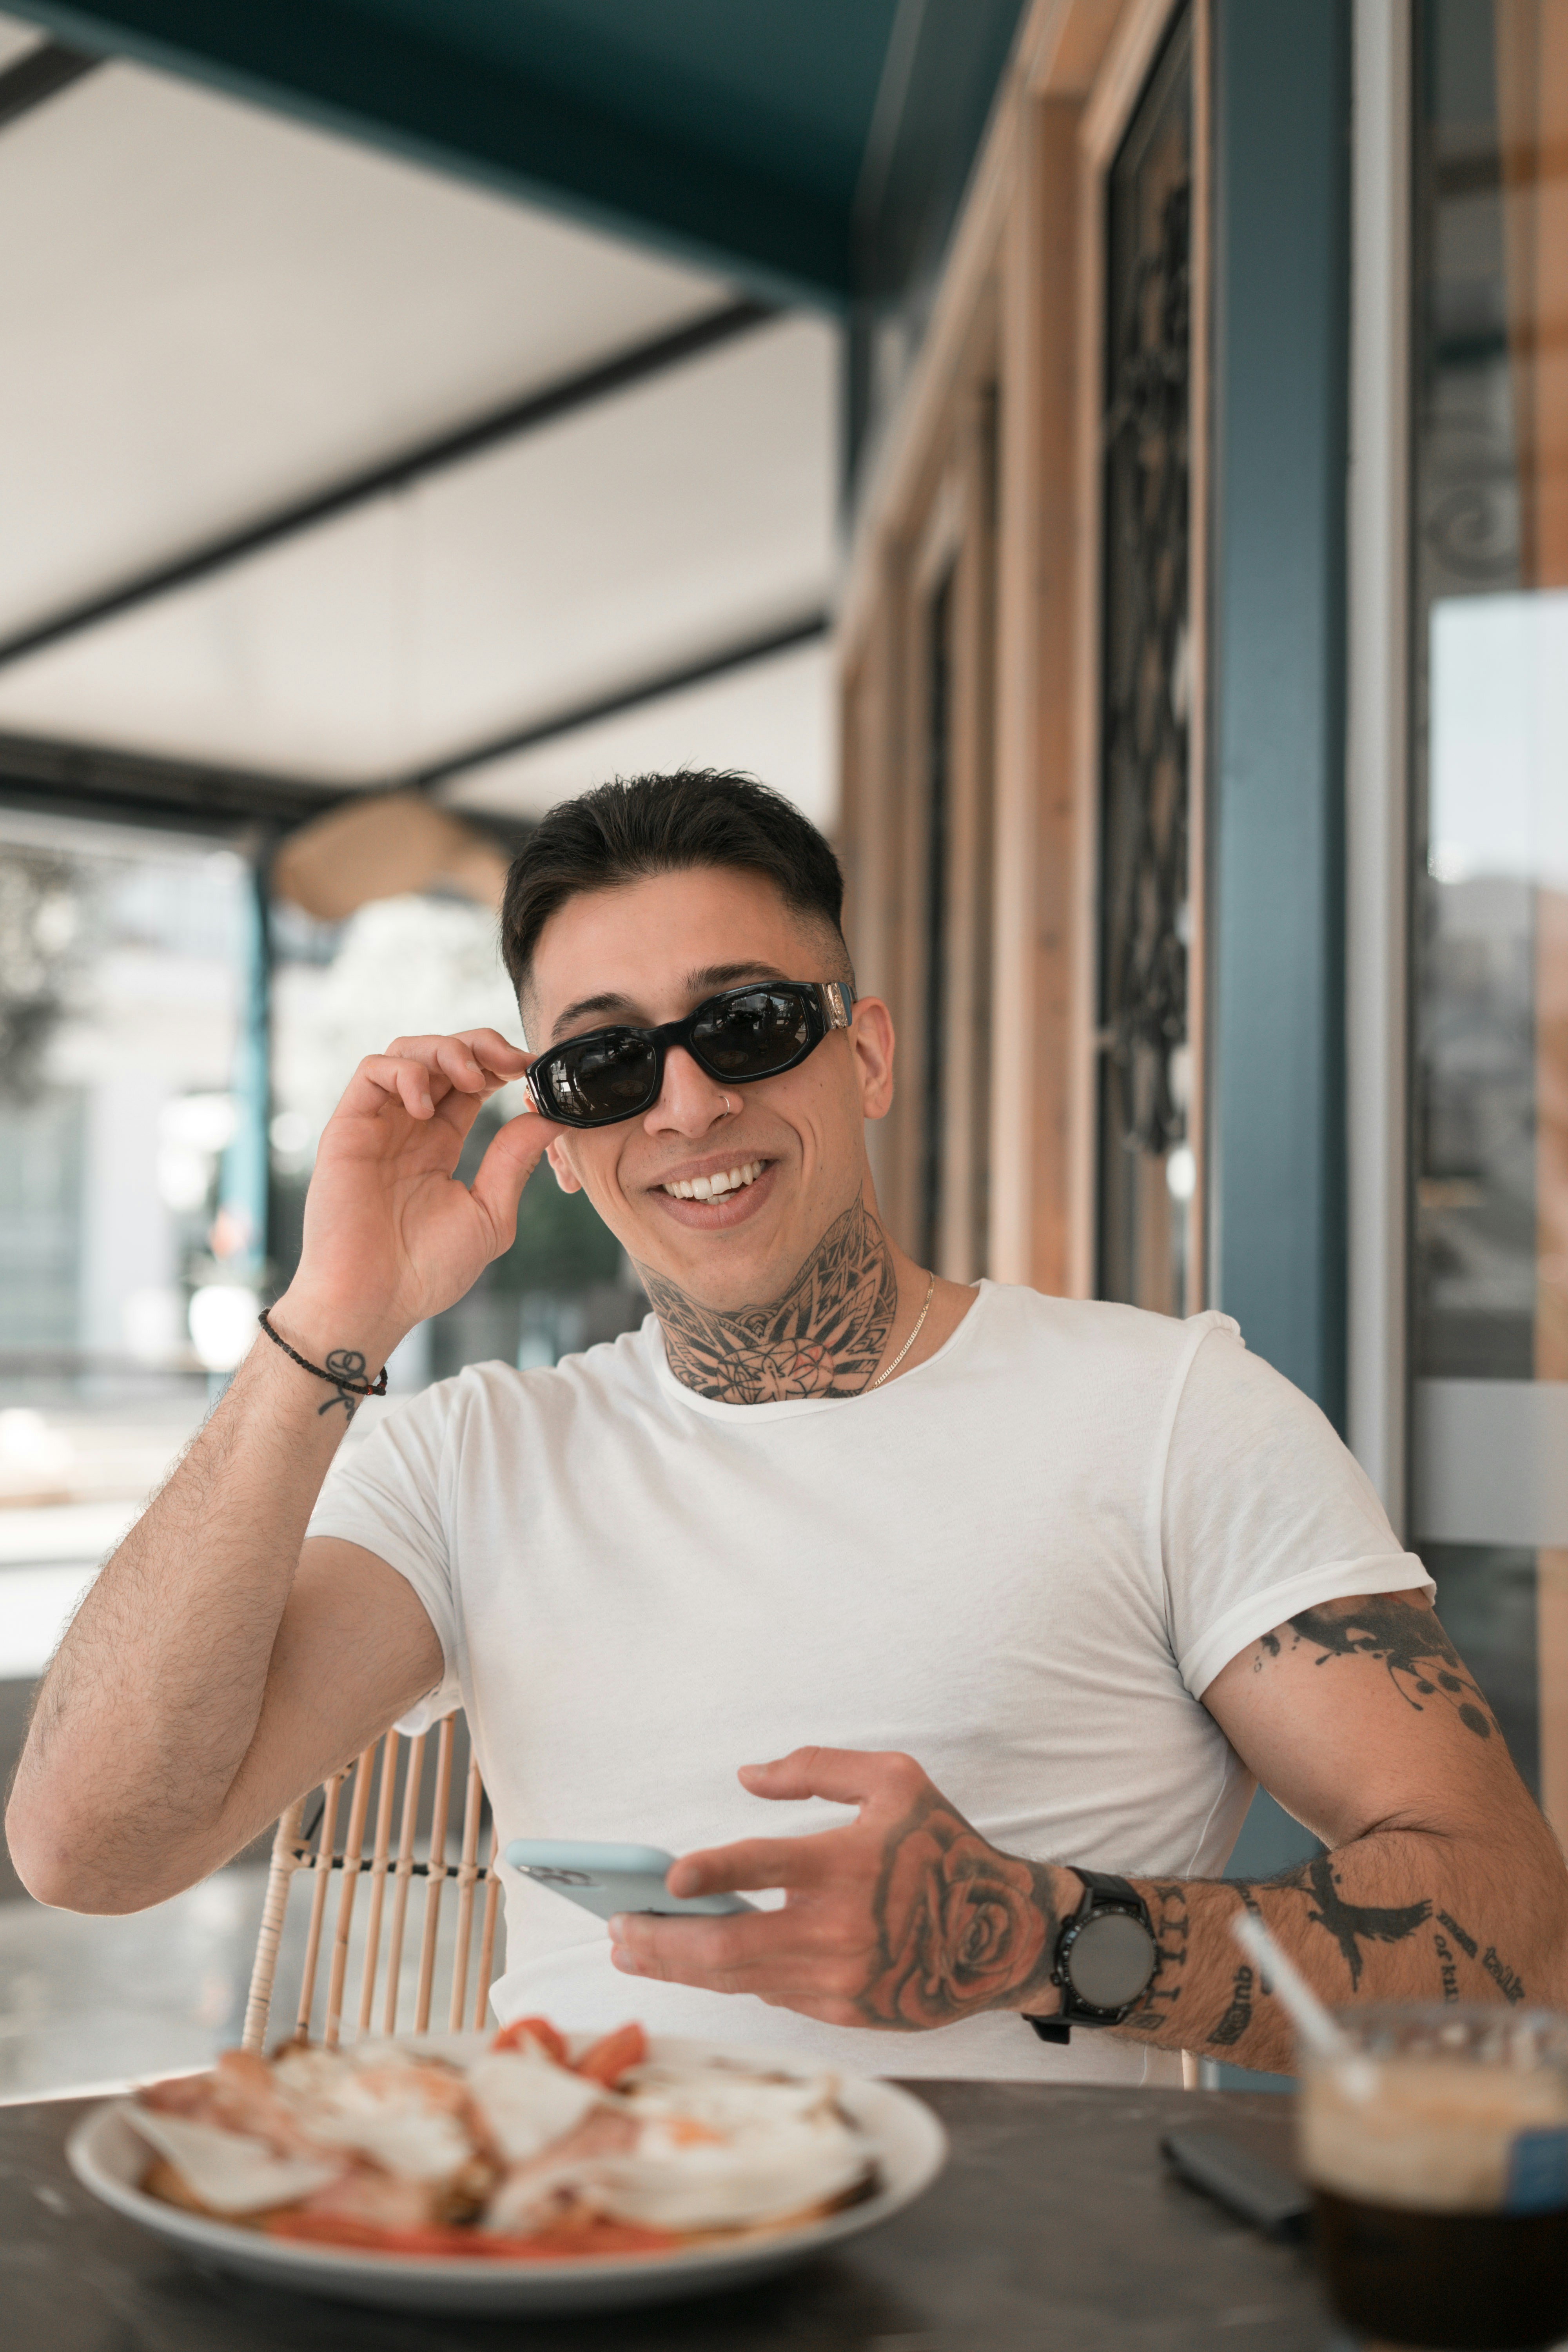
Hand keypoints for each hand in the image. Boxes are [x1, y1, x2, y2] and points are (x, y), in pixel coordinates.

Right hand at [273, 1029, 563, 1362]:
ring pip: (406, 1052)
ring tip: (472, 1079)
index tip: (533, 1071)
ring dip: (445, 1051)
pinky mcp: (348, 1127)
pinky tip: (427, 1108)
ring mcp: (377, 1124)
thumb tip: (552, 1116)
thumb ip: (515, 1160)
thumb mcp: (489, 1212)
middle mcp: (407, 1127)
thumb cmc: (427, 1271)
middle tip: (512, 1062)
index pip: (470, 1083)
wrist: (374, 1301)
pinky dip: (406, 1072)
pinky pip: (371, 1071)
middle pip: (441, 1056)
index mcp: (440, 1144)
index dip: (501, 1065)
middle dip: (480, 1045)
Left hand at [608, 1748, 1074, 2030]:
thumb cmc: (941, 1847)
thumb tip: (747, 1777)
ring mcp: (837, 1979)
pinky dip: (728, 1976)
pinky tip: (694, 1961)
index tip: (669, 1877)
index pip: (768, 1866)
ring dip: (675, 1965)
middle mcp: (838, 1928)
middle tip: (615, 1927)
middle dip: (661, 1940)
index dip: (715, 1872)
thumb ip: (818, 1769)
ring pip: (736, 1978)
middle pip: (729, 1945)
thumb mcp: (895, 1780)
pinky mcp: (840, 2013)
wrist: (996, 1937)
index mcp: (848, 1863)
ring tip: (629, 1950)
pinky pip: (768, 1993)